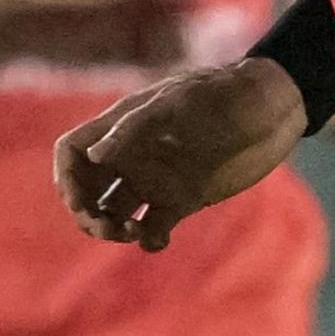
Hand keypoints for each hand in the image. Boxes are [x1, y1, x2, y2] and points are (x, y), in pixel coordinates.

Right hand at [54, 58, 306, 251]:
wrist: (268, 109)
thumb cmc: (220, 94)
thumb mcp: (176, 104)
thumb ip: (132, 129)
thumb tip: (94, 156)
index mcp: (121, 127)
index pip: (73, 152)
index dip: (66, 178)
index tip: (79, 200)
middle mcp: (132, 155)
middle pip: (86, 189)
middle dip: (85, 213)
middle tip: (107, 227)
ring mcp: (155, 178)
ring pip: (113, 213)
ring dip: (113, 230)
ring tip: (135, 232)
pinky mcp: (182, 199)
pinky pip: (151, 228)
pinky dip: (147, 240)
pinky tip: (159, 238)